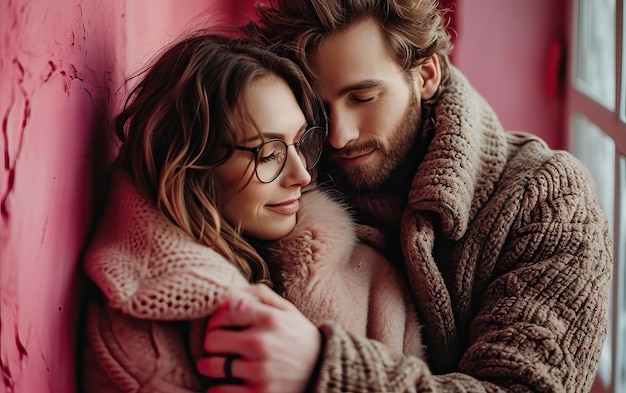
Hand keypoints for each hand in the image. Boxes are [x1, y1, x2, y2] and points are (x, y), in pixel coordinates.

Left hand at [197, 284, 321, 392]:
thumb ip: (260, 295)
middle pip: (212, 339)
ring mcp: (259, 371)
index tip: (218, 325)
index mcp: (269, 318)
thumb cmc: (299, 338)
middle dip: (211, 342)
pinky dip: (217, 387)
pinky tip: (226, 382)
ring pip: (211, 366)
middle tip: (216, 345)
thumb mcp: (287, 310)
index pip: (225, 311)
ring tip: (217, 364)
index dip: (216, 318)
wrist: (324, 371)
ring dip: (209, 365)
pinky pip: (218, 391)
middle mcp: (262, 343)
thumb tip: (232, 289)